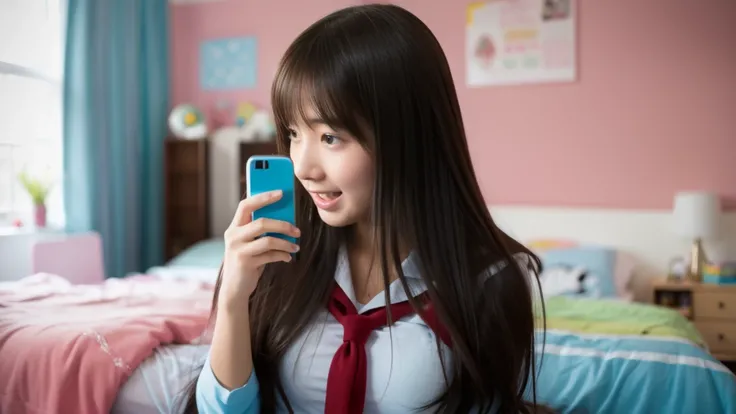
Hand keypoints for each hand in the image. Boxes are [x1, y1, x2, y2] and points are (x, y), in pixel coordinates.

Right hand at [219, 190, 299, 311]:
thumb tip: (286, 218)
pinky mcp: (245, 263)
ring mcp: (238, 250)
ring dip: (286, 243)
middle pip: (261, 222)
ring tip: (296, 247)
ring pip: (268, 240)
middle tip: (297, 230)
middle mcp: (233, 236)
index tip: (280, 193)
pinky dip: (283, 255)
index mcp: (234, 227)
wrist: (235, 289)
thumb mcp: (249, 243)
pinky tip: (288, 257)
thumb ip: (260, 231)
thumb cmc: (247, 261)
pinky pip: (270, 255)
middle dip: (283, 224)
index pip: (246, 205)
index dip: (263, 197)